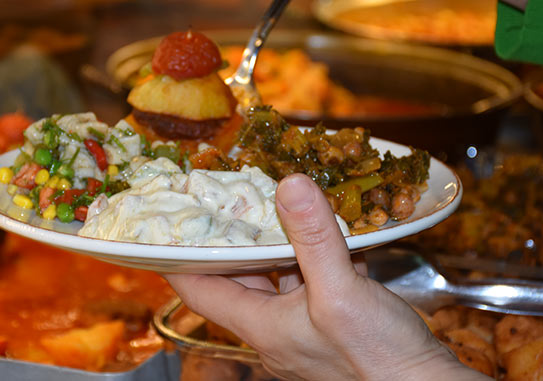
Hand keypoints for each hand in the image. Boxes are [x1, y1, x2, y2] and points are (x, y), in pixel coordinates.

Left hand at [165, 174, 488, 379]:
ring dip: (276, 241)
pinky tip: (329, 228)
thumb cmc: (377, 358)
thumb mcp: (340, 291)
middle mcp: (275, 328)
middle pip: (237, 277)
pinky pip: (314, 280)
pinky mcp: (334, 322)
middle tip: (224, 198)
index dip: (177, 258)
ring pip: (278, 275)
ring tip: (272, 201)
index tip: (165, 224)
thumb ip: (315, 237)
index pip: (198, 289)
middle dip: (230, 238)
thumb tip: (290, 184)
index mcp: (261, 325)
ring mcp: (305, 326)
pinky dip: (315, 253)